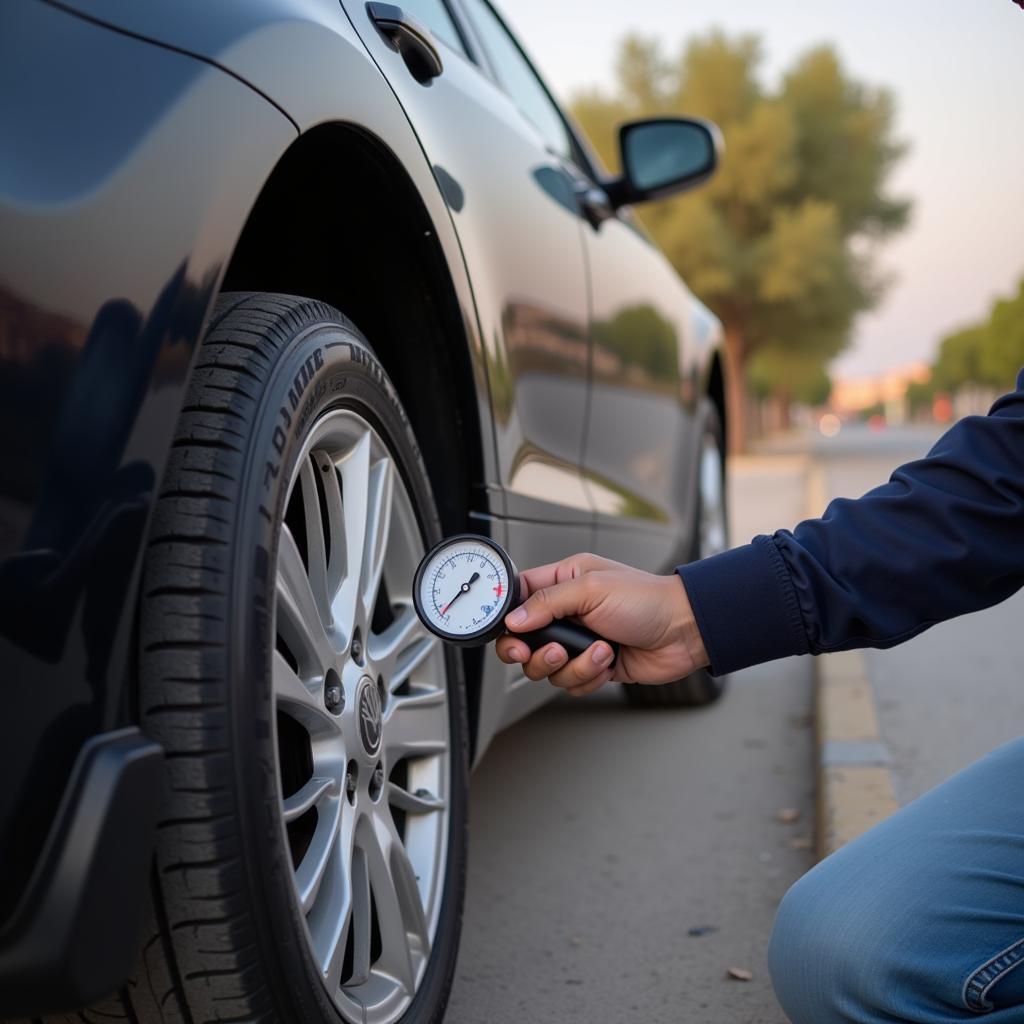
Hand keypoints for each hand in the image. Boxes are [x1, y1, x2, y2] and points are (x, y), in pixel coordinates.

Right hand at [494, 552, 708, 697]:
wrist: (684, 631)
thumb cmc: (647, 599)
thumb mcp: (592, 589)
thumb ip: (547, 602)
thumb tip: (514, 619)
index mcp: (564, 581)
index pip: (519, 598)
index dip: (509, 618)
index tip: (511, 632)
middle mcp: (568, 613)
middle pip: (524, 642)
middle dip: (533, 653)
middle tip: (550, 652)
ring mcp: (579, 642)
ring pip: (546, 668)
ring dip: (571, 665)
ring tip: (597, 650)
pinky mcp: (594, 666)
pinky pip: (571, 683)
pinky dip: (588, 676)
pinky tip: (609, 661)